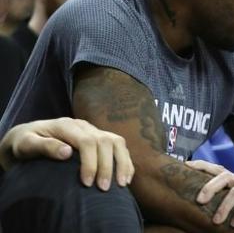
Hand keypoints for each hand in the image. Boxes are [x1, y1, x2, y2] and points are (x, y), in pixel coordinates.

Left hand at [0, 118, 133, 189]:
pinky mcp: (100, 138)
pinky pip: (119, 146)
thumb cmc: (26, 143)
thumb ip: (45, 146)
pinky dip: (125, 161)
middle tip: (103, 189)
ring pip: (117, 142)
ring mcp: (94, 130)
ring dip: (122, 163)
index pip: (88, 141)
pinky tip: (125, 177)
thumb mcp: (27, 144)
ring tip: (121, 184)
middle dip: (108, 166)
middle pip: (106, 141)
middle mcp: (84, 126)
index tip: (87, 183)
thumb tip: (67, 153)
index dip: (91, 163)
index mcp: (67, 125)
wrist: (30, 135)